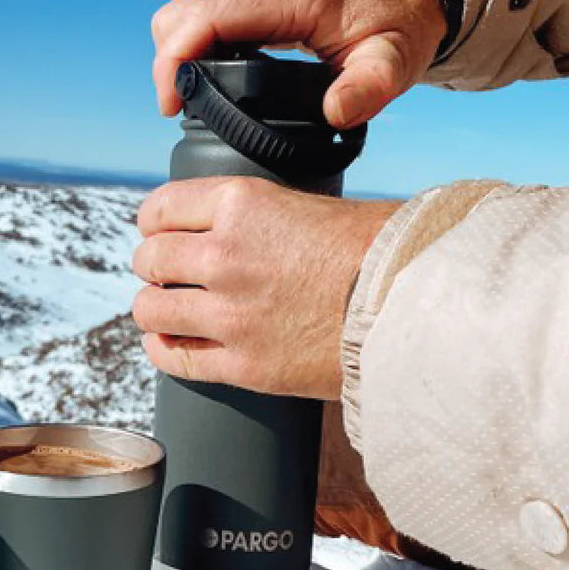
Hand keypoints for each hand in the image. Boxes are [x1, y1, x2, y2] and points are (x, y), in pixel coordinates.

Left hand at [131, 178, 400, 399]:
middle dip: (154, 266)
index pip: (160, 209)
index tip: (160, 232)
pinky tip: (170, 343)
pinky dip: (163, 349)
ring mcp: (229, 314)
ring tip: (170, 309)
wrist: (419, 305)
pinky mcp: (243, 365)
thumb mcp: (309, 206)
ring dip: (155, 307)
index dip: (154, 223)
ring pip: (149, 309)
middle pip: (149, 259)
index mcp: (241, 205)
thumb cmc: (380, 251)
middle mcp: (225, 255)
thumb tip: (226, 230)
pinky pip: (174, 358)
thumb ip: (257, 217)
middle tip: (169, 274)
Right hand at [151, 0, 447, 126]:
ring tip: (192, 99)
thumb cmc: (401, 20)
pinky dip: (192, 44)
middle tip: (182, 112)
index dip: (173, 64)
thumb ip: (370, 89)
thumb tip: (336, 113)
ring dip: (177, 55)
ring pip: (183, 12)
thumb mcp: (397, 61)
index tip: (172, 108)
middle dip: (169, 66)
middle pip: (178, 15)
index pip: (201, 19)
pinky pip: (201, 11)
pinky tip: (207, 76)